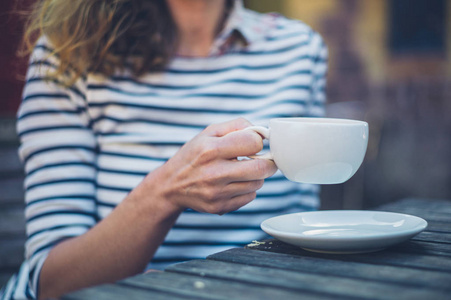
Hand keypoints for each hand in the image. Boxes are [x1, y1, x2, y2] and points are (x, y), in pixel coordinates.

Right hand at [143, 118, 276, 214]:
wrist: (171, 185)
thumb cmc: (194, 155)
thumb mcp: (208, 133)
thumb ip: (236, 126)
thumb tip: (262, 132)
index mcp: (211, 149)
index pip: (254, 143)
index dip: (258, 141)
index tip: (253, 144)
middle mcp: (214, 172)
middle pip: (262, 168)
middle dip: (268, 162)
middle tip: (263, 160)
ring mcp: (217, 193)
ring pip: (257, 184)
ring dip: (255, 177)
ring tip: (242, 171)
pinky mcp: (219, 207)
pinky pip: (249, 197)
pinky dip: (247, 190)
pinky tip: (233, 184)